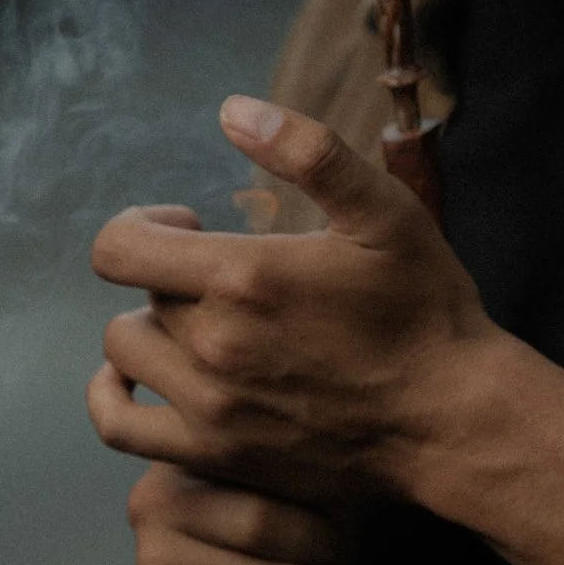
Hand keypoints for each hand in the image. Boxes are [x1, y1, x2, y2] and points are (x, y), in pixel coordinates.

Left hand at [87, 98, 494, 503]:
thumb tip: (232, 110)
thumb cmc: (425, 310)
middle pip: (139, 296)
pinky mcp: (217, 455)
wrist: (451, 421)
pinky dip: (112, 398)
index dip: (144, 225)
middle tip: (229, 281)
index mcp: (242, 276)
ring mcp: (209, 407)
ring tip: (199, 327)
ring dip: (151, 331)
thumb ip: (310, 152)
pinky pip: (118, 425)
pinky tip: (140, 381)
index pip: (119, 246)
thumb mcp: (386, 213)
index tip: (193, 228)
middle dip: (173, 277)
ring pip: (123, 355)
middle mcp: (211, 345)